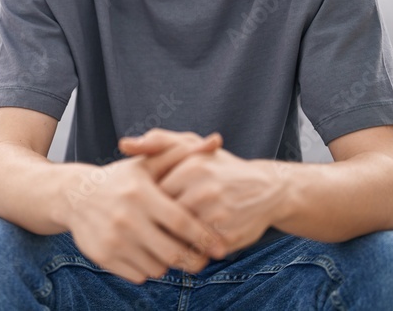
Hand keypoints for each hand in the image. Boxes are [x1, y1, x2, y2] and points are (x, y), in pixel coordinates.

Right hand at [61, 130, 221, 283]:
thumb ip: (183, 153)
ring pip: (157, 267)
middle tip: (203, 261)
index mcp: (141, 194)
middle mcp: (126, 218)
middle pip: (173, 252)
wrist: (75, 195)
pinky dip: (149, 269)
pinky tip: (149, 255)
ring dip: (169, 264)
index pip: (182, 223)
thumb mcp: (147, 163)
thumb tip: (217, 140)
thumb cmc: (120, 179)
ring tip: (172, 252)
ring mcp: (113, 239)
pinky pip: (139, 275)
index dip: (205, 238)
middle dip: (194, 261)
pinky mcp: (103, 257)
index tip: (221, 247)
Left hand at [157, 147, 288, 259]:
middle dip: (159, 222)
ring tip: (175, 232)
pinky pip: (196, 249)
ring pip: (178, 235)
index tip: (152, 202)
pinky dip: (192, 247)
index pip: (153, 193)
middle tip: (159, 221)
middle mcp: (205, 190)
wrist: (269, 189)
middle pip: (164, 216)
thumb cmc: (219, 167)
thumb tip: (123, 144)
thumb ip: (158, 143)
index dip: (150, 201)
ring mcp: (218, 216)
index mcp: (192, 167)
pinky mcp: (228, 237)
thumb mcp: (192, 147)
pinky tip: (195, 239)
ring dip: (174, 238)